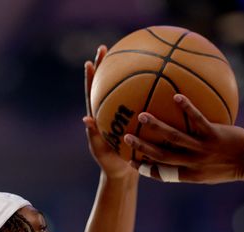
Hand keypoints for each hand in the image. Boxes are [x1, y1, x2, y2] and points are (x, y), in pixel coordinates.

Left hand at [83, 45, 137, 179]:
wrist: (122, 172)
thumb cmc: (109, 163)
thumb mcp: (100, 150)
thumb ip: (93, 134)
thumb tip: (86, 119)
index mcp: (99, 116)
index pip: (93, 93)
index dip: (91, 78)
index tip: (90, 61)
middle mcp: (110, 111)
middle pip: (106, 84)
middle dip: (106, 65)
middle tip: (106, 47)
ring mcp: (123, 115)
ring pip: (124, 90)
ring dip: (125, 72)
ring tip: (130, 54)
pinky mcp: (134, 120)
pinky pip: (141, 103)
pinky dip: (146, 92)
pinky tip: (157, 81)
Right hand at [122, 94, 243, 183]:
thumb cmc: (236, 166)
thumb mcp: (214, 171)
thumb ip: (198, 162)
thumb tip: (186, 150)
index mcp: (190, 174)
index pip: (163, 174)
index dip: (146, 169)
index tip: (131, 162)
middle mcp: (194, 163)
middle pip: (161, 156)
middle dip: (142, 148)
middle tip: (125, 138)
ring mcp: (203, 150)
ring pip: (175, 138)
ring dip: (156, 127)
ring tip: (142, 115)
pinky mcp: (215, 136)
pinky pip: (197, 120)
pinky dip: (186, 109)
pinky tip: (176, 96)